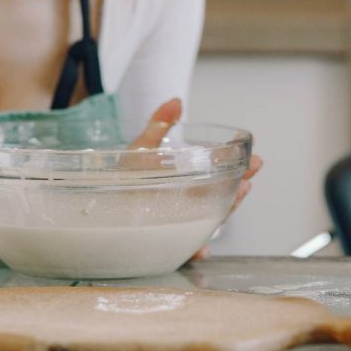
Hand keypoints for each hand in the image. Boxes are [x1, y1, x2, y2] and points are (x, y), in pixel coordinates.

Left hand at [127, 99, 262, 259]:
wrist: (98, 209)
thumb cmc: (120, 180)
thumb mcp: (141, 149)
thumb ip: (158, 125)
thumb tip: (176, 101)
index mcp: (185, 182)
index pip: (218, 173)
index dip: (238, 165)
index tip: (252, 156)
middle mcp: (186, 204)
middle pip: (220, 196)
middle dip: (239, 185)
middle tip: (251, 173)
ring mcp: (178, 224)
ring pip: (210, 218)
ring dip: (227, 209)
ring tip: (238, 192)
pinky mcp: (164, 242)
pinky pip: (184, 248)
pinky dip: (194, 249)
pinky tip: (202, 249)